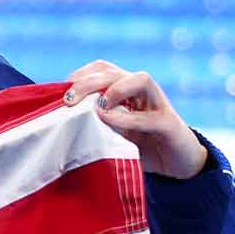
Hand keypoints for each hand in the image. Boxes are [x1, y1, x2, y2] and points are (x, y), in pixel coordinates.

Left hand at [64, 61, 208, 180]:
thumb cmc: (138, 147)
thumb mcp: (109, 134)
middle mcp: (142, 93)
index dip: (82, 74)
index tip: (60, 91)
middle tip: (69, 98)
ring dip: (115, 88)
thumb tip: (57, 123)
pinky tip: (108, 119)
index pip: (104, 69)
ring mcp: (157, 105)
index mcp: (126, 92)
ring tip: (96, 104)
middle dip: (89, 81)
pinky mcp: (168, 124)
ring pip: (140, 80)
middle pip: (116, 72)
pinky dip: (126, 117)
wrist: (177, 164)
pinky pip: (148, 117)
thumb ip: (91, 124)